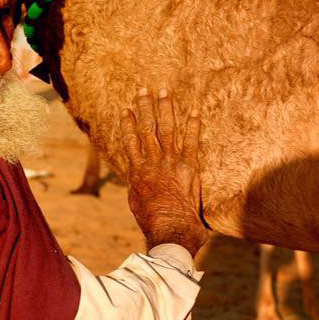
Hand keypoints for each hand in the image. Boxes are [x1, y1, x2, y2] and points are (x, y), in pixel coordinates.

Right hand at [121, 88, 207, 257]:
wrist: (170, 229)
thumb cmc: (153, 223)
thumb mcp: (137, 204)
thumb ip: (138, 187)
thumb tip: (137, 183)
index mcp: (137, 172)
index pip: (131, 141)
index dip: (128, 124)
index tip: (126, 109)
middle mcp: (152, 162)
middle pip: (147, 129)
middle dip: (145, 108)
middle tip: (143, 91)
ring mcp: (170, 162)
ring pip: (166, 129)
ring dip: (164, 109)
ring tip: (163, 92)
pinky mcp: (189, 167)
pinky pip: (191, 141)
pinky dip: (192, 125)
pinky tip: (193, 111)